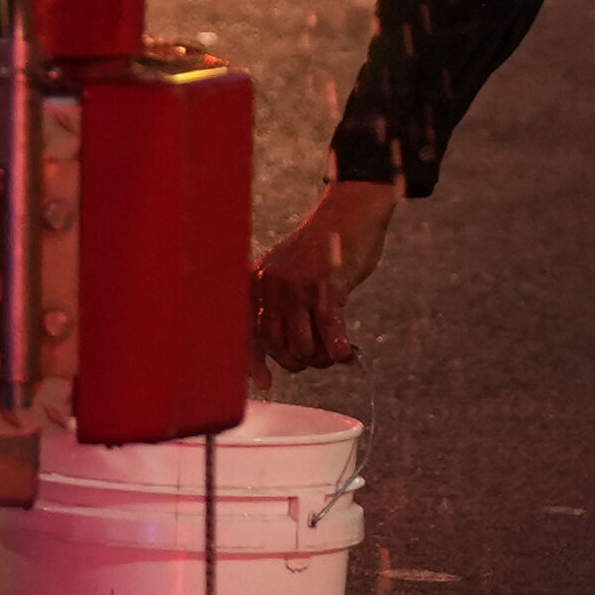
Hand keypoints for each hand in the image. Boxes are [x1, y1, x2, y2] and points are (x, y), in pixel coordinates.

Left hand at [253, 182, 399, 371]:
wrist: (350, 211)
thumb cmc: (322, 247)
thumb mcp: (288, 270)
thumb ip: (280, 305)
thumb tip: (286, 354)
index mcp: (258, 281)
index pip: (244, 332)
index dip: (252, 363)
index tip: (264, 383)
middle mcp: (272, 284)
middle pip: (276, 346)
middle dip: (297, 361)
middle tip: (318, 358)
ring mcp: (298, 285)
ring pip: (302, 346)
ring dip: (321, 358)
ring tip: (334, 351)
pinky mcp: (328, 286)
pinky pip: (329, 332)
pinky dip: (338, 350)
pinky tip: (347, 355)